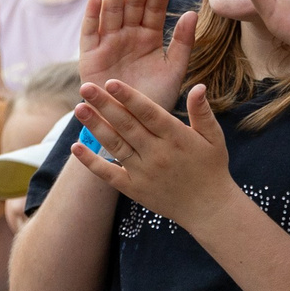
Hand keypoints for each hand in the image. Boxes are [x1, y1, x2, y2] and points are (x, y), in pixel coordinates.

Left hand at [75, 79, 243, 232]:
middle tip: (86, 87)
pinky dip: (91, 162)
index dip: (129, 97)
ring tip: (79, 109)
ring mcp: (143, 172)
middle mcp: (157, 154)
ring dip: (95, 127)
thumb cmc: (212, 167)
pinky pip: (108, 174)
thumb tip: (198, 86)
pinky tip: (75, 147)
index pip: (148, 113)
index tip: (111, 82)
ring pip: (115, 145)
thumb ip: (202, 111)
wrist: (208, 208)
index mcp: (176, 137)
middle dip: (105, 105)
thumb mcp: (214, 137)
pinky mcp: (133, 188)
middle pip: (126, 125)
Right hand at [79, 0, 189, 109]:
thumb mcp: (174, 70)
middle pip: (133, 4)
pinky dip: (93, 16)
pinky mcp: (90, 57)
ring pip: (112, 11)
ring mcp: (108, 44)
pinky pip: (90, 33)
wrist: (132, 127)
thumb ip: (182, 43)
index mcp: (148, 38)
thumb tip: (192, 13)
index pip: (154, 8)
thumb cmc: (155, 100)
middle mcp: (128, 36)